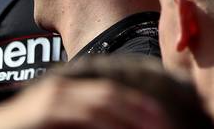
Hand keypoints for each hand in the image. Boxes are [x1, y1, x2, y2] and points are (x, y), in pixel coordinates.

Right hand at [0, 75, 172, 128]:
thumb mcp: (57, 125)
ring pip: (103, 103)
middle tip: (169, 124)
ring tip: (155, 127)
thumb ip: (82, 123)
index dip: (140, 104)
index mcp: (69, 91)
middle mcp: (63, 88)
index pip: (112, 92)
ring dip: (132, 115)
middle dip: (144, 109)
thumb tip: (115, 127)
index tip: (165, 118)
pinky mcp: (45, 111)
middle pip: (113, 94)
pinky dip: (108, 122)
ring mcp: (52, 98)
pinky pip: (84, 114)